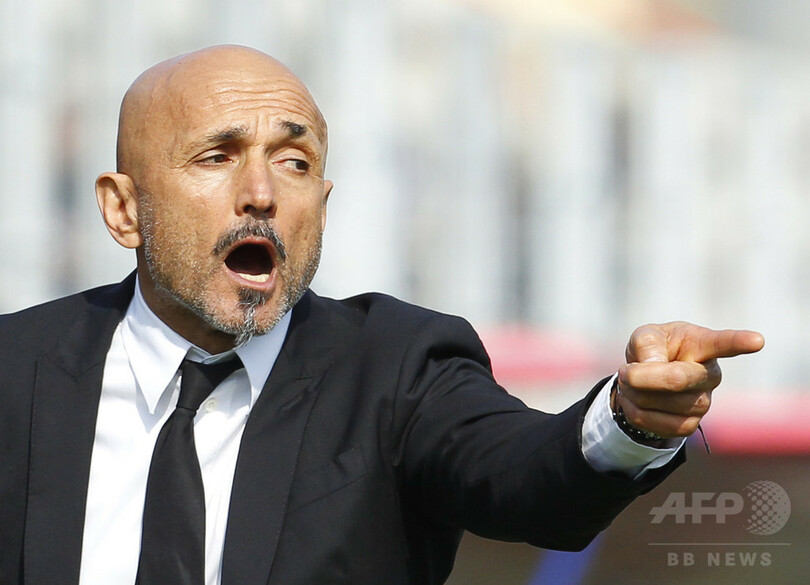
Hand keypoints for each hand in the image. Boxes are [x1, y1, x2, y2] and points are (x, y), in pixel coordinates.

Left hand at [614, 322, 764, 438]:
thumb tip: (653, 367)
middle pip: (676, 380)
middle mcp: (710, 376)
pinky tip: (636, 401)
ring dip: (631, 392)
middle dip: (640, 376)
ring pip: (658, 402)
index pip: (724, 343)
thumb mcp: (645, 336)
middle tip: (625, 370)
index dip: (740, 342)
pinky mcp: (689, 426)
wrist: (646, 378)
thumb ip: (648, 345)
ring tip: (632, 382)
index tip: (756, 340)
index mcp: (703, 345)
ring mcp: (702, 403)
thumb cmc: (653, 349)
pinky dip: (632, 410)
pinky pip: (651, 423)